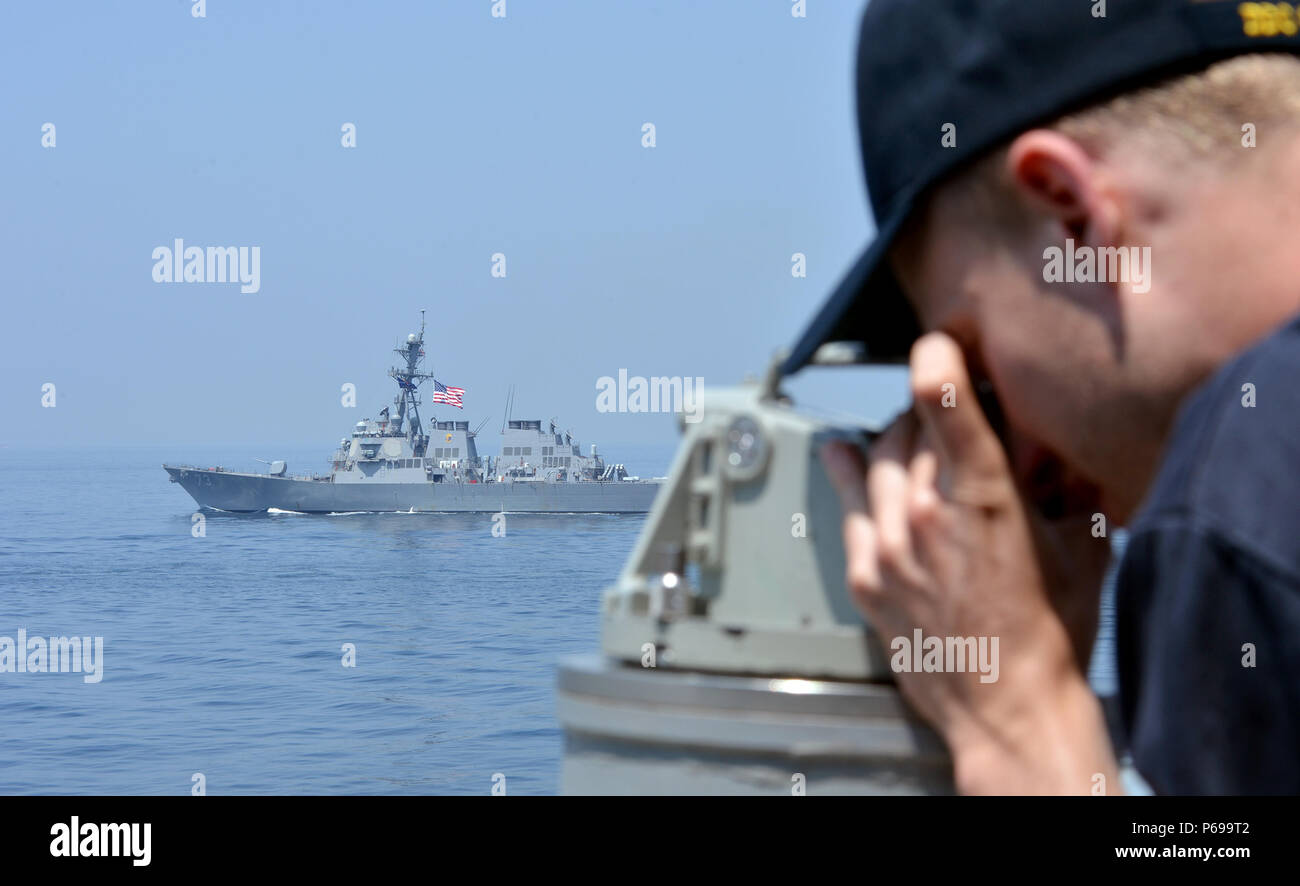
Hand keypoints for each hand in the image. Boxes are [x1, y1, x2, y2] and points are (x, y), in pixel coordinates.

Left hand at [820, 332, 1118, 793]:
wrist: (1007, 710)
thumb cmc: (1051, 636)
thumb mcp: (1080, 547)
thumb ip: (1067, 487)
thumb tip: (1061, 449)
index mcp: (984, 500)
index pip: (948, 407)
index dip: (938, 361)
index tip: (937, 341)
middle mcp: (925, 516)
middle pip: (909, 427)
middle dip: (930, 408)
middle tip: (951, 406)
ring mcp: (888, 547)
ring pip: (876, 460)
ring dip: (896, 439)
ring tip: (914, 435)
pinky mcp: (866, 577)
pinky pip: (848, 506)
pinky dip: (850, 473)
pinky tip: (843, 452)